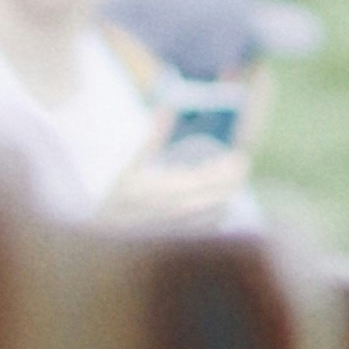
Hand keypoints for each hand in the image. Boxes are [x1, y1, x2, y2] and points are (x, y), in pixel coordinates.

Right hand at [110, 132, 256, 227]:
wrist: (107, 238)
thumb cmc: (119, 199)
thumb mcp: (132, 166)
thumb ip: (154, 137)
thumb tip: (169, 107)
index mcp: (172, 188)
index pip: (213, 176)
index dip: (231, 166)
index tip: (239, 157)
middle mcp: (182, 209)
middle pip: (223, 193)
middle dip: (234, 178)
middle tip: (240, 166)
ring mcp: (186, 228)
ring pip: (221, 210)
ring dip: (227, 194)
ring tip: (229, 183)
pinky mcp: (186, 241)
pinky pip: (213, 225)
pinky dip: (220, 211)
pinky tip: (217, 203)